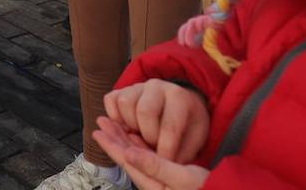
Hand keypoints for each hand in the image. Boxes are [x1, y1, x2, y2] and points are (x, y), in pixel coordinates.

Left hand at [93, 117, 209, 189]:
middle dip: (115, 139)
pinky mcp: (169, 174)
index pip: (127, 162)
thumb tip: (128, 154)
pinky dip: (139, 144)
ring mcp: (160, 179)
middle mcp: (154, 182)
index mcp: (153, 185)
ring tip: (113, 125)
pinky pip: (148, 157)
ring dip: (124, 139)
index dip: (112, 145)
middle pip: (129, 157)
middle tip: (101, 122)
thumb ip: (155, 166)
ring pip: (137, 155)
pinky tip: (135, 135)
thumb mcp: (183, 178)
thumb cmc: (206, 188)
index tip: (99, 130)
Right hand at [103, 81, 209, 163]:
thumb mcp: (194, 139)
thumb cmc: (186, 125)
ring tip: (140, 135)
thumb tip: (161, 164)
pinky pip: (110, 100)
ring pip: (124, 103)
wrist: (178, 106)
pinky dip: (114, 117)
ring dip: (130, 126)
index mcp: (180, 97)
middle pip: (144, 111)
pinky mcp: (121, 90)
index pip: (170, 125)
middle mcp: (157, 86)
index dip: (167, 149)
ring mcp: (137, 86)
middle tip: (153, 146)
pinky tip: (127, 127)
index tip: (166, 163)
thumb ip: (181, 153)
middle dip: (148, 136)